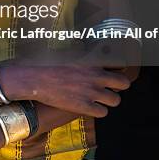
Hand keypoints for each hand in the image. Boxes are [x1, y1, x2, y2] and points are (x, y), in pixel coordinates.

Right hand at [0, 52, 131, 117]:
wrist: (34, 78)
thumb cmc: (48, 62)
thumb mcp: (67, 52)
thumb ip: (82, 52)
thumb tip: (86, 46)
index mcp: (92, 60)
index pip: (119, 63)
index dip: (117, 68)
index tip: (113, 70)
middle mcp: (96, 76)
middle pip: (124, 83)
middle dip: (119, 85)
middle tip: (109, 86)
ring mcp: (91, 92)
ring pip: (116, 100)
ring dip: (109, 99)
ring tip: (100, 98)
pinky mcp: (84, 106)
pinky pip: (103, 113)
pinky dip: (99, 110)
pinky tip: (91, 106)